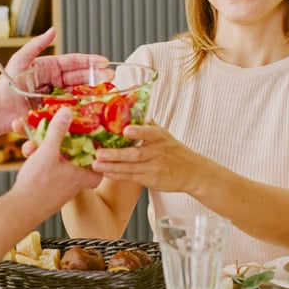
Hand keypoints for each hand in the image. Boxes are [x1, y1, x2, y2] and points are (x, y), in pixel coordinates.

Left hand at [0, 28, 107, 113]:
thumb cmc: (7, 84)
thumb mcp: (21, 59)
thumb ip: (37, 44)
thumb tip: (53, 29)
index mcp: (49, 68)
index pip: (74, 62)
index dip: (90, 61)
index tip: (104, 60)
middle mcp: (55, 81)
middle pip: (80, 77)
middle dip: (97, 75)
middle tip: (112, 75)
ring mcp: (56, 97)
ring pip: (79, 91)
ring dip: (94, 89)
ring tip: (108, 88)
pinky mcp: (55, 111)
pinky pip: (71, 107)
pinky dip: (84, 106)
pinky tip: (94, 105)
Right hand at [13, 107, 101, 201]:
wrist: (20, 209)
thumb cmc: (38, 183)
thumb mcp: (48, 151)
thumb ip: (57, 131)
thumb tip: (67, 112)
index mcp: (79, 176)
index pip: (97, 174)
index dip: (97, 163)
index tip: (93, 151)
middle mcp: (71, 186)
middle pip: (73, 165)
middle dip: (61, 150)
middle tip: (54, 140)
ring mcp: (57, 191)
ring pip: (55, 168)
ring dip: (43, 154)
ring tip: (29, 147)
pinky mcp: (44, 194)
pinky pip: (45, 175)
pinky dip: (37, 164)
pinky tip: (27, 156)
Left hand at [90, 123, 205, 191]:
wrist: (192, 172)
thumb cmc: (174, 151)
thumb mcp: (165, 135)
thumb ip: (148, 126)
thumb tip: (129, 108)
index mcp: (160, 137)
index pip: (151, 132)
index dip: (139, 131)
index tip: (126, 130)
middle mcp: (157, 152)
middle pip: (135, 153)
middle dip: (115, 155)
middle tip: (98, 153)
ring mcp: (154, 167)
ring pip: (130, 168)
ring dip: (111, 166)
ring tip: (95, 164)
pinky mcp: (151, 180)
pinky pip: (131, 177)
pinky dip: (118, 175)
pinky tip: (105, 172)